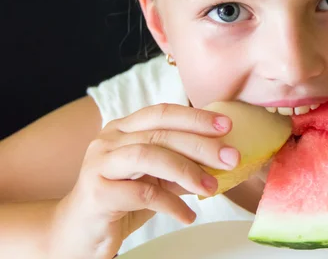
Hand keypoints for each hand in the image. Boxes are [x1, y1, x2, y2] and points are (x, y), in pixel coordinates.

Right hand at [49, 104, 239, 258]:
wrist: (78, 234)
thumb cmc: (121, 201)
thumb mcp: (156, 179)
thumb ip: (180, 165)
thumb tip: (221, 158)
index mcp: (123, 129)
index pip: (163, 113)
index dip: (196, 117)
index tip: (227, 125)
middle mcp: (109, 140)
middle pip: (161, 133)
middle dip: (201, 144)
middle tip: (230, 158)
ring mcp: (99, 164)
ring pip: (149, 156)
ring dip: (187, 171)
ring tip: (211, 187)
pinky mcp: (96, 192)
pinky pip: (142, 194)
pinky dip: (171, 204)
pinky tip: (187, 215)